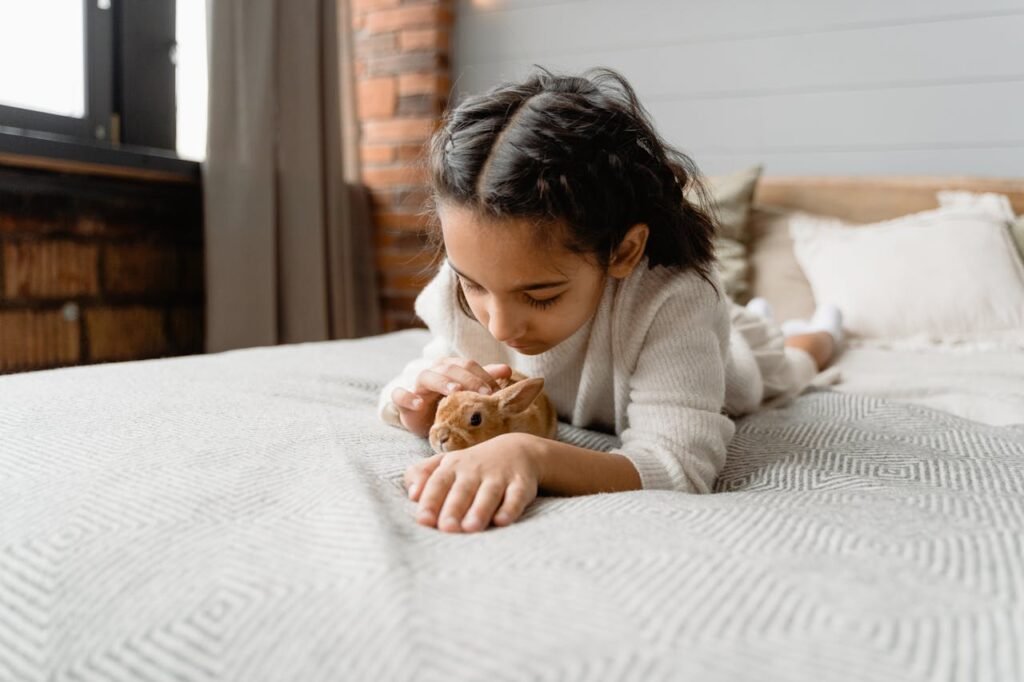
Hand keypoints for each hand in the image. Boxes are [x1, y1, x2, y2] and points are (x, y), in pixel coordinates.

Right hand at [391, 358, 511, 436]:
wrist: (422, 420)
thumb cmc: (447, 404)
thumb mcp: (467, 392)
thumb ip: (484, 379)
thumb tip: (506, 370)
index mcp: (451, 367)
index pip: (468, 365)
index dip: (483, 375)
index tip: (496, 391)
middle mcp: (434, 371)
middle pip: (451, 368)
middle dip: (469, 380)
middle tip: (484, 394)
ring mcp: (416, 385)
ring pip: (427, 377)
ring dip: (443, 383)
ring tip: (455, 392)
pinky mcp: (402, 401)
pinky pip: (400, 395)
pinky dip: (408, 398)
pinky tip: (420, 404)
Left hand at [403, 433, 539, 532]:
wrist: (517, 450)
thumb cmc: (472, 466)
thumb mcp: (445, 464)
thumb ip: (422, 474)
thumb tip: (411, 494)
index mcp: (452, 467)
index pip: (438, 483)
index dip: (430, 501)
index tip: (423, 520)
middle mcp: (475, 470)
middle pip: (462, 490)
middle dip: (454, 508)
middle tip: (447, 528)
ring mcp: (499, 476)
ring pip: (489, 493)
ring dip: (480, 510)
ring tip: (471, 528)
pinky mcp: (521, 484)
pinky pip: (516, 496)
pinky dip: (511, 508)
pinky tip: (503, 521)